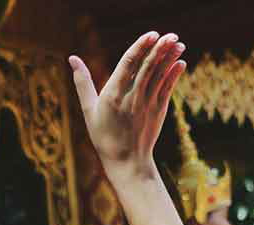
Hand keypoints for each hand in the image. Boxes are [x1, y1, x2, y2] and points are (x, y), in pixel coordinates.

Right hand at [69, 32, 185, 177]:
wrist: (126, 161)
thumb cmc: (103, 135)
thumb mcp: (89, 109)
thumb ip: (82, 82)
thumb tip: (72, 58)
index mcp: (113, 95)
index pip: (129, 64)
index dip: (141, 47)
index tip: (151, 34)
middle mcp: (132, 97)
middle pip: (148, 67)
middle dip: (161, 49)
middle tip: (170, 34)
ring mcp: (147, 104)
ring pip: (160, 75)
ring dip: (170, 58)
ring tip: (178, 42)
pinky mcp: (158, 111)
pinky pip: (168, 88)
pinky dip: (174, 74)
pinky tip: (181, 61)